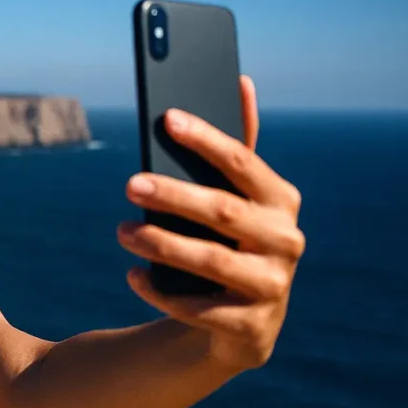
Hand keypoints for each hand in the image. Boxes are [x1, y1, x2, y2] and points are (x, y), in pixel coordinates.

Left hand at [117, 76, 305, 368]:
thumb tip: (240, 80)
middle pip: (224, 212)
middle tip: (129, 184)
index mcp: (280, 200)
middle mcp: (287, 241)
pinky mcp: (252, 328)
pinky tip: (133, 275)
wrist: (240, 322)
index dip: (206, 139)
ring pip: (212, 261)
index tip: (167, 118)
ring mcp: (274, 286)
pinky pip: (200, 309)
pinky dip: (162, 291)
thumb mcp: (237, 197)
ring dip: (161, 245)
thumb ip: (237, 147)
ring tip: (121, 231)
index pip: (243, 162)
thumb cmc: (230, 242)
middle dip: (174, 196)